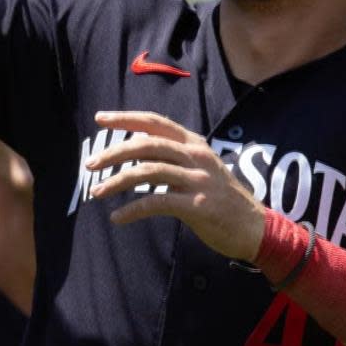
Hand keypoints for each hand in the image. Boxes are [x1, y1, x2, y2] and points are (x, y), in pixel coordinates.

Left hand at [86, 110, 267, 260]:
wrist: (255, 227)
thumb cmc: (223, 199)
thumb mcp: (201, 169)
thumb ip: (175, 157)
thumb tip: (138, 150)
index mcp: (194, 144)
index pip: (155, 123)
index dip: (126, 118)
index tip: (100, 118)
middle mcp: (196, 156)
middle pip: (146, 144)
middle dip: (114, 152)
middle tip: (90, 164)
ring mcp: (198, 180)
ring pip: (148, 171)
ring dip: (117, 181)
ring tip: (97, 192)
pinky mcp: (197, 205)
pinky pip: (156, 203)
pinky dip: (132, 210)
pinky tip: (117, 217)